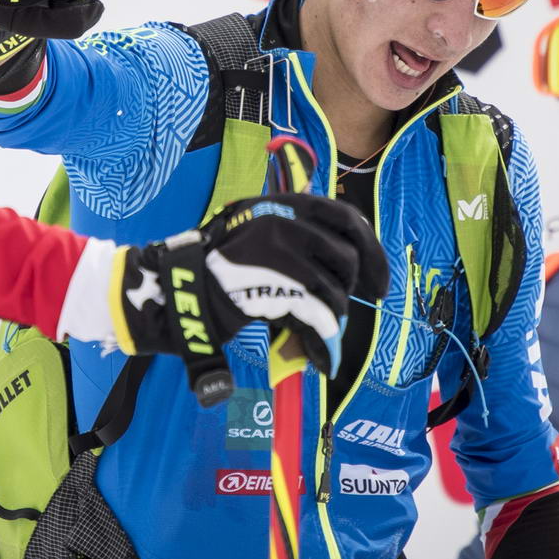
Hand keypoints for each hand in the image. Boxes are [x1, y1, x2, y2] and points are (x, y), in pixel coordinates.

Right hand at [112, 193, 386, 404]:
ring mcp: (276, 252)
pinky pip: (315, 313)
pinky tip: (320, 354)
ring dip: (333, 316)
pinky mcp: (271, 284)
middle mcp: (282, 220)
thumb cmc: (222, 269)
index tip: (378, 280)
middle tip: (353, 306)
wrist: (180, 289)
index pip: (345, 216)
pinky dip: (322, 337)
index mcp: (282, 204)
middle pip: (346, 255)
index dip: (370, 249)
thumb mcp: (262, 236)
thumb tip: (355, 268)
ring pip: (333, 289)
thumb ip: (302, 242)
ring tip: (319, 329)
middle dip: (353, 286)